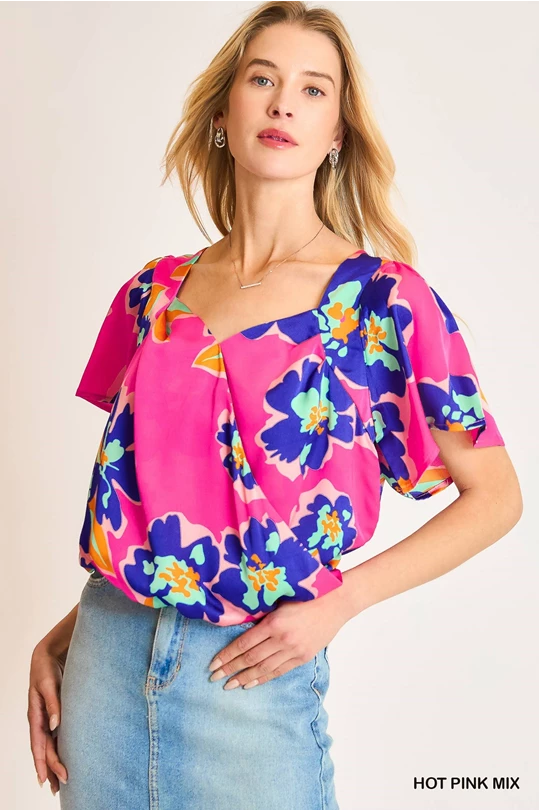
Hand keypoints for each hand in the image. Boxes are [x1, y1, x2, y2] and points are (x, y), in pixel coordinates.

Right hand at [27, 641, 68, 795]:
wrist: (49, 656)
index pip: (38, 745)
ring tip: (60, 783)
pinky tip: (64, 758)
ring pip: (50, 746)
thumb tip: (55, 726)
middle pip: (45, 750)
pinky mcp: (55, 714)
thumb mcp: (48, 684)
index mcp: (35, 716)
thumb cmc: (46, 669)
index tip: (47, 779)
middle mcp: (40, 721)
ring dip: (54, 763)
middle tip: (60, 787)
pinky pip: (56, 737)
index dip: (42, 763)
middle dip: (51, 769)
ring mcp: (47, 719)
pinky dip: (59, 749)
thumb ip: (52, 704)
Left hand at [208, 585, 350, 689]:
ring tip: (229, 685)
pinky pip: (279, 672)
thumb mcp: (280, 601)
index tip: (213, 664)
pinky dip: (263, 678)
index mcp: (273, 623)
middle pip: (250, 659)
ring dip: (244, 678)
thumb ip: (263, 616)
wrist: (336, 603)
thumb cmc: (306, 596)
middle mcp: (282, 639)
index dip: (226, 656)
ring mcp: (293, 650)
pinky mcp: (303, 657)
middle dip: (229, 669)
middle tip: (213, 678)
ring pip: (263, 668)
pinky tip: (251, 684)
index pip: (243, 644)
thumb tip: (240, 628)